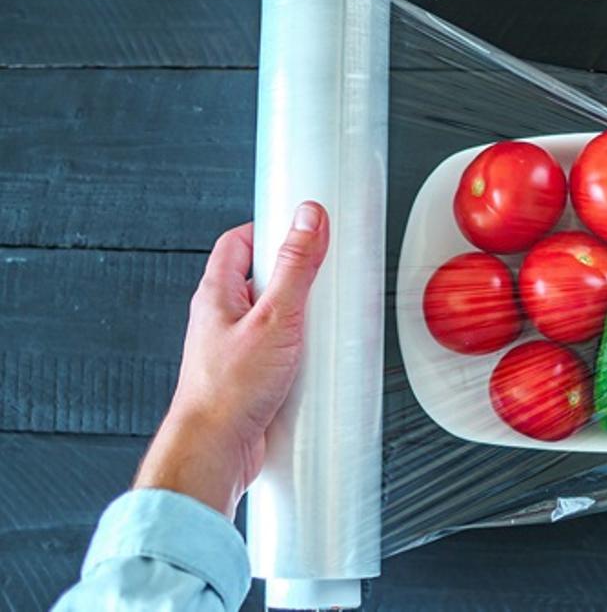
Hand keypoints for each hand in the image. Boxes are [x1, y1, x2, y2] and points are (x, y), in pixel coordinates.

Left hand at [134, 202, 329, 516]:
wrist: (216, 451)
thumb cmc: (228, 391)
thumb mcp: (275, 318)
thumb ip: (294, 267)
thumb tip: (307, 220)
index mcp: (218, 295)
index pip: (239, 242)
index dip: (271, 229)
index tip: (303, 227)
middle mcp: (223, 321)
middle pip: (262, 280)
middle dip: (297, 279)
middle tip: (325, 277)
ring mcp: (237, 351)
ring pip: (274, 321)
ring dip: (303, 322)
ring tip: (326, 323)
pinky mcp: (252, 380)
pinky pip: (281, 356)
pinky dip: (303, 355)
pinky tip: (320, 362)